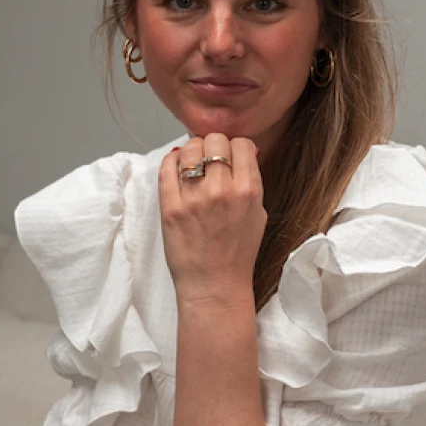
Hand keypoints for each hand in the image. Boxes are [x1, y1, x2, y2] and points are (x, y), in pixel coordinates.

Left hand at [159, 133, 266, 307]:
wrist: (214, 285)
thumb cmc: (237, 252)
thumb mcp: (258, 214)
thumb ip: (251, 182)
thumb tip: (243, 153)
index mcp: (249, 191)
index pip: (241, 143)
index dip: (235, 146)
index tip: (229, 154)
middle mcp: (223, 190)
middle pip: (215, 140)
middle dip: (212, 145)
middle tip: (209, 158)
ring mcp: (195, 198)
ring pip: (190, 149)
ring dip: (191, 151)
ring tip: (192, 163)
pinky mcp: (171, 208)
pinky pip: (167, 168)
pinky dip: (171, 162)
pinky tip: (175, 167)